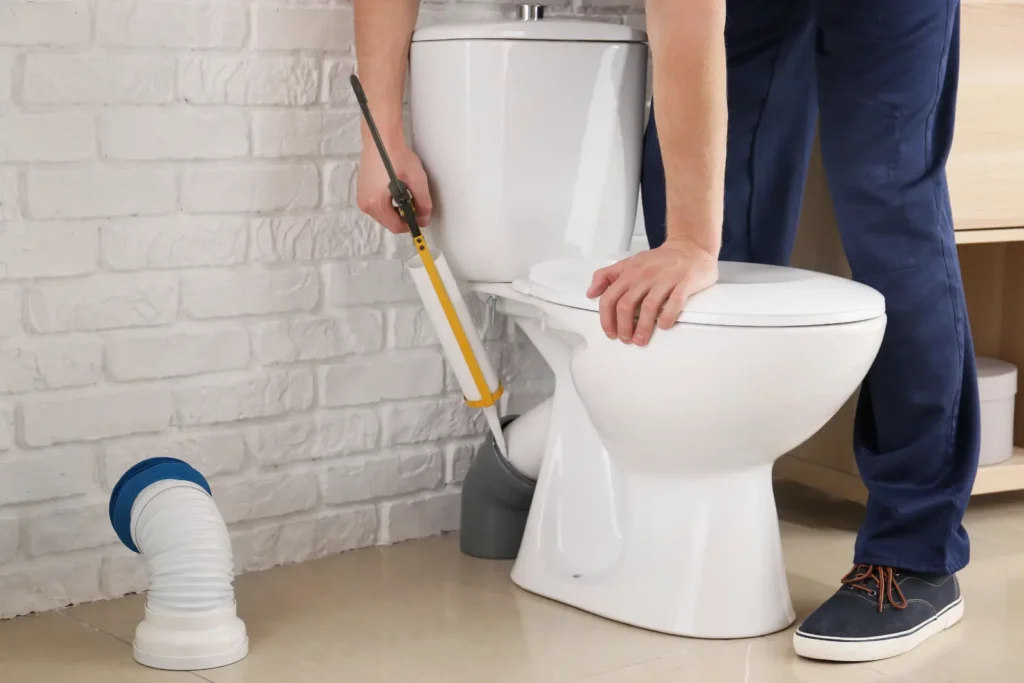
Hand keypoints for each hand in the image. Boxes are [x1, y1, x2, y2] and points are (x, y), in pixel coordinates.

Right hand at [356, 140, 432, 233]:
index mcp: (376, 204)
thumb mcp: (416, 180)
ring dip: (395, 210)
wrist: (381, 138)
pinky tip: (395, 189)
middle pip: (389, 222)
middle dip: (403, 216)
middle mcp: (365, 204)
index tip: (419, 215)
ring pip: (383, 215)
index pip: (396, 227)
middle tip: (414, 201)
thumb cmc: (396, 156)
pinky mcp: (362, 191)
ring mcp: (361, 197)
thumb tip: (424, 220)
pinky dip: (387, 203)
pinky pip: (377, 205)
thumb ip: (423, 203)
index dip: (411, 224)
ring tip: (404, 193)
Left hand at [587, 240, 718, 345]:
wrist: (690, 246)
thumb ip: (607, 276)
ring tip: (641, 339)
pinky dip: (667, 317)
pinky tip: (663, 326)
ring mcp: (665, 279)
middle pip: (626, 305)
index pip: (610, 298)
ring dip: (643, 328)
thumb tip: (590, 293)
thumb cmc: (659, 260)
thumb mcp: (629, 263)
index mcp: (629, 272)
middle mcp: (645, 275)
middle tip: (626, 339)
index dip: (606, 319)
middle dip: (623, 327)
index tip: (610, 333)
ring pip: (648, 307)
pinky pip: (674, 303)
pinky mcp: (684, 282)